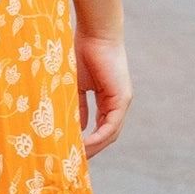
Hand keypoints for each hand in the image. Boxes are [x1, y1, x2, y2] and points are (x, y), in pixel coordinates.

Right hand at [78, 32, 130, 156]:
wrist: (96, 33)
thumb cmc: (82, 51)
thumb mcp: (75, 84)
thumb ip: (76, 105)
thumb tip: (75, 127)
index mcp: (107, 99)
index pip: (100, 127)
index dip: (88, 141)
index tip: (72, 150)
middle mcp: (118, 103)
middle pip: (107, 135)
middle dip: (91, 149)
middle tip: (73, 161)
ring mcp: (122, 102)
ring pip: (110, 133)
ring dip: (94, 147)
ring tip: (77, 157)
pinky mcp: (122, 99)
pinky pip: (111, 126)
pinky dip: (98, 137)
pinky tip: (84, 145)